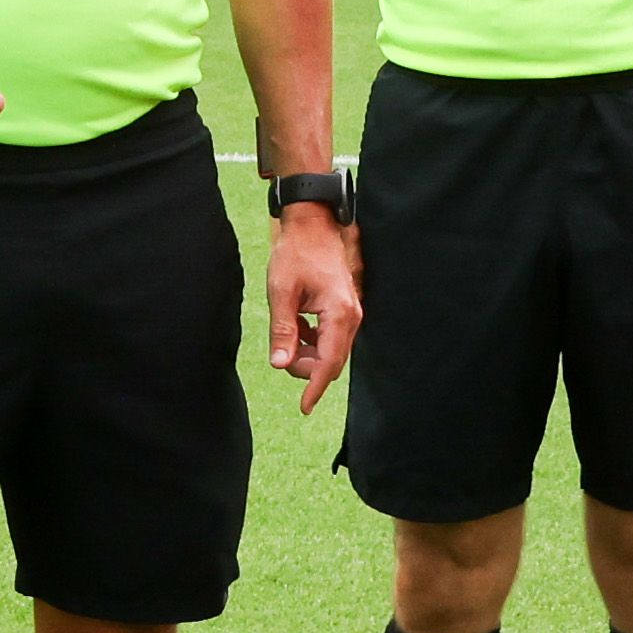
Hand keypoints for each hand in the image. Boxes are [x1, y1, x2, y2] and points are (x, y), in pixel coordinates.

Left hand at [264, 203, 363, 401]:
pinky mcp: (345, 309)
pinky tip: (297, 325)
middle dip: (307, 368)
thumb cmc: (297, 253)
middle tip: (282, 353)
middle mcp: (351, 316)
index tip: (304, 408)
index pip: (328, 363)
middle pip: (332, 361)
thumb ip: (283, 331)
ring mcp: (350, 313)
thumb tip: (281, 364)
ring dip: (309, 354)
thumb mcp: (282, 293)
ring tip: (288, 334)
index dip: (315, 388)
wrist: (313, 224)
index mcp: (339, 313)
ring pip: (332, 351)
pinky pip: (331, 338)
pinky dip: (313, 341)